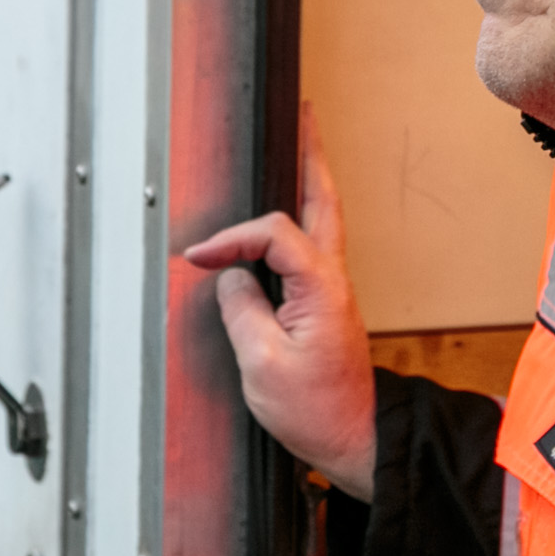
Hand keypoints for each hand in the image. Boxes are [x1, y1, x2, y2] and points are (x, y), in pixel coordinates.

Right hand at [183, 106, 376, 500]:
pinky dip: (299, 216)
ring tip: (298, 144)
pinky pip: (312, 246)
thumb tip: (227, 277)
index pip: (272, 234)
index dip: (231, 240)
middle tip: (301, 116)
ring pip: (323, 218)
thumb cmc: (315, 410)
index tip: (200, 259)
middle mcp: (333, 280)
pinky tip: (288, 210)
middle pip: (322, 201)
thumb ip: (241, 310)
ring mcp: (333, 290)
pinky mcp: (326, 304)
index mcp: (321, 287)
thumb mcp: (262, 363)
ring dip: (309, 178)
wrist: (355, 439)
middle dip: (310, 154)